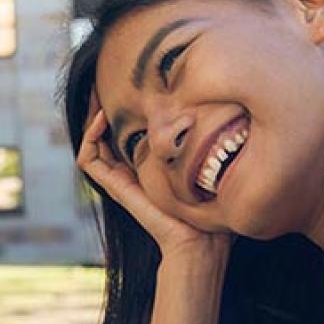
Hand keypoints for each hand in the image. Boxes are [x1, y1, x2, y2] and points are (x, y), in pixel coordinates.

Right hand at [76, 92, 235, 260]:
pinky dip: (89, 136)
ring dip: (91, 118)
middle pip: (104, 135)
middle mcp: (130, 172)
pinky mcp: (114, 187)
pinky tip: (103, 118)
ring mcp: (119, 180)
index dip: (125, 110)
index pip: (127, 135)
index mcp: (148, 168)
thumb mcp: (210, 166)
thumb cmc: (212, 209)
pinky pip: (88, 159)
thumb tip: (236, 114)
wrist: (199, 241)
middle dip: (103, 108)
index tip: (136, 86)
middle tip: (105, 81)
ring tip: (98, 94)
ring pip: (91, 143)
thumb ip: (213, 145)